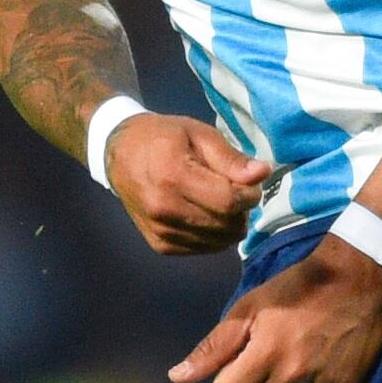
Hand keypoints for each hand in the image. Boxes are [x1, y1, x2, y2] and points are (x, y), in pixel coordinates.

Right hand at [107, 114, 275, 254]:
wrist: (119, 155)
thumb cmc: (162, 137)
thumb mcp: (198, 134)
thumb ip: (230, 158)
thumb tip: (262, 173)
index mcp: (172, 176)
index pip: (228, 201)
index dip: (249, 195)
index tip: (251, 182)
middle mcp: (164, 209)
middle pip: (226, 225)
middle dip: (242, 210)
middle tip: (235, 189)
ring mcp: (160, 231)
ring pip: (219, 242)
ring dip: (230, 224)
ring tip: (219, 200)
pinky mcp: (160, 245)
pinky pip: (204, 248)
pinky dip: (214, 234)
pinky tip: (206, 213)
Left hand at [175, 236, 381, 382]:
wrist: (357, 279)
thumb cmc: (296, 288)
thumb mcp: (248, 308)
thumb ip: (214, 347)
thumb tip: (177, 377)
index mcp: (267, 354)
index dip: (227, 380)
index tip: (241, 360)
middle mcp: (294, 377)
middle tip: (265, 359)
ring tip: (292, 359)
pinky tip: (313, 366)